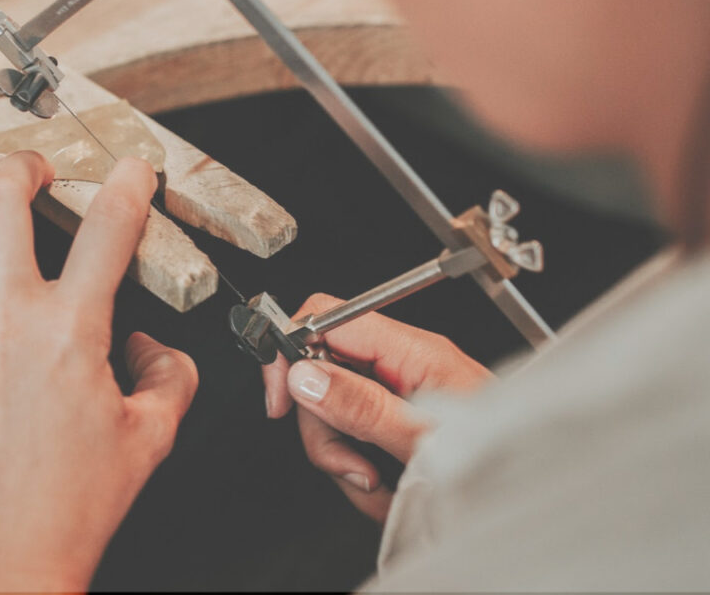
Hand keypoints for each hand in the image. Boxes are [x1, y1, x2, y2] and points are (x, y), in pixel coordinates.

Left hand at [0, 152, 198, 591]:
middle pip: (9, 207)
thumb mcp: (151, 438)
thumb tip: (153, 346)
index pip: (107, 232)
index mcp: (72, 335)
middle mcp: (8, 324)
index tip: (131, 168)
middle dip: (29, 168)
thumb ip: (170, 376)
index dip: (126, 185)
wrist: (4, 562)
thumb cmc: (73, 508)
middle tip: (44, 169)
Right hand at [262, 294, 490, 520]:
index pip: (327, 317)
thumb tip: (305, 374)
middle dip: (325, 429)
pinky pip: (353, 439)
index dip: (292, 351)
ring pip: (333, 414)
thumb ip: (362, 405)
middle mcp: (402, 363)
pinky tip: (387, 490)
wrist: (534, 497)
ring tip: (380, 489)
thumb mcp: (422, 439)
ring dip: (345, 461)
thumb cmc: (501, 461)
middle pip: (322, 375)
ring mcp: (398, 393)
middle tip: (351, 466)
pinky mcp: (398, 422)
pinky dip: (360, 473)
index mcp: (411, 350)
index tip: (281, 396)